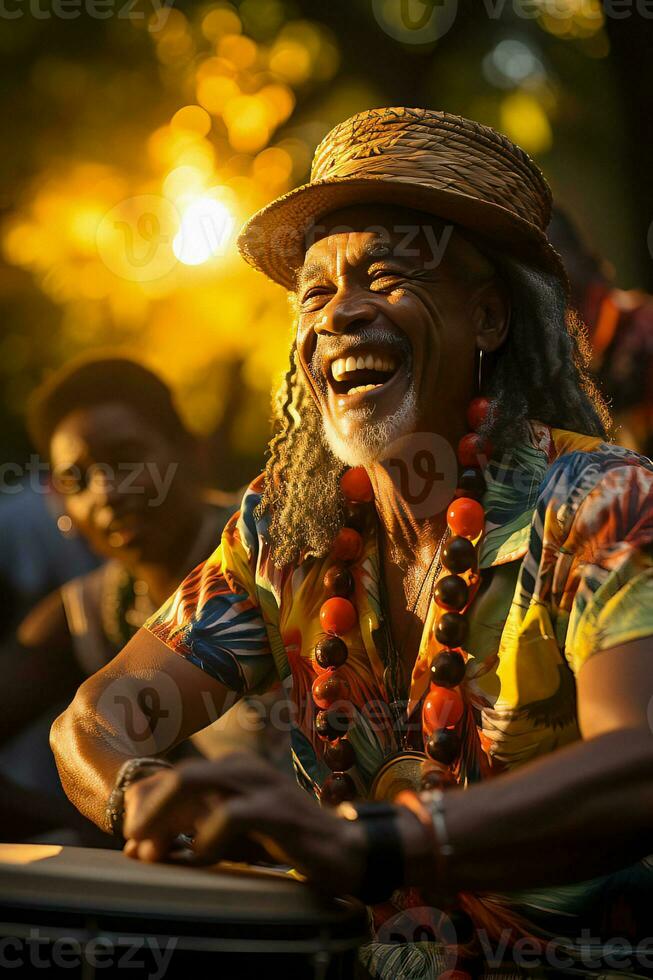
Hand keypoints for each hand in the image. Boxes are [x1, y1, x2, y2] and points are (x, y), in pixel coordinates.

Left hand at [122, 752, 367, 896]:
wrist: (342, 849)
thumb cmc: (280, 841)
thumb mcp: (230, 833)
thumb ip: (190, 832)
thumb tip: (137, 847)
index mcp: (229, 769)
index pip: (170, 774)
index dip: (142, 806)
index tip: (133, 842)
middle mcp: (241, 768)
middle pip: (176, 776)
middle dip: (147, 811)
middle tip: (136, 847)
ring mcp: (260, 785)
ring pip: (194, 783)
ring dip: (165, 819)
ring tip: (156, 852)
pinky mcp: (278, 810)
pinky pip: (230, 814)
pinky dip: (207, 837)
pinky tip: (204, 856)